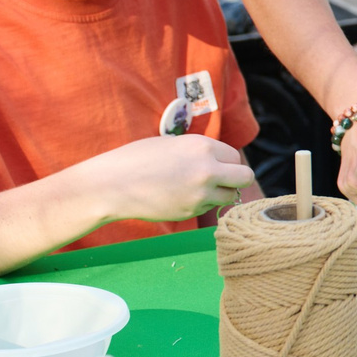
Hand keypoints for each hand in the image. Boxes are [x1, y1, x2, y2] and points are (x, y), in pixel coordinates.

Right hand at [95, 135, 256, 221]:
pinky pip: (208, 208)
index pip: (234, 155)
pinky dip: (200, 204)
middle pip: (245, 177)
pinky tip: (178, 197)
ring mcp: (200, 195)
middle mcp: (207, 170)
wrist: (111, 185)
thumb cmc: (137, 159)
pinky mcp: (190, 212)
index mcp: (202, 147)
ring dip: (219, 193)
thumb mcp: (172, 143)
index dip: (225, 161)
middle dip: (236, 178)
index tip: (215, 163)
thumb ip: (199, 150)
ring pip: (228, 196)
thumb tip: (220, 160)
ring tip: (195, 188)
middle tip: (222, 179)